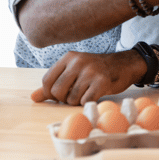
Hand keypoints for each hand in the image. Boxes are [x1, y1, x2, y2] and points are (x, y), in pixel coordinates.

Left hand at [30, 49, 145, 105]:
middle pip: (57, 91)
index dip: (50, 92)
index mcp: (69, 57)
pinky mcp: (102, 82)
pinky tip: (94, 95)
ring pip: (71, 98)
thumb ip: (53, 83)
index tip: (60, 94)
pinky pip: (85, 101)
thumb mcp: (74, 71)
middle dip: (63, 99)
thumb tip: (33, 97)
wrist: (125, 64)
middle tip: (74, 95)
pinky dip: (88, 102)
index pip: (47, 80)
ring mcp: (91, 71)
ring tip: (86, 94)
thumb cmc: (97, 70)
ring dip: (77, 101)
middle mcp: (79, 62)